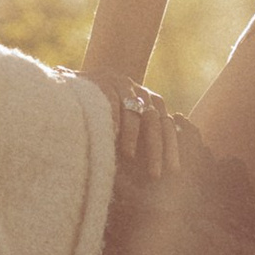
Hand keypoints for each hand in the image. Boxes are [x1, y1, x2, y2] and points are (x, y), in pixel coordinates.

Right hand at [82, 63, 189, 180]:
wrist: (81, 83)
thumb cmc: (109, 112)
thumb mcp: (130, 121)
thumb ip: (144, 135)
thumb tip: (163, 166)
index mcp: (151, 101)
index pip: (166, 125)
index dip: (171, 147)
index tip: (173, 170)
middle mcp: (140, 91)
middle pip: (154, 120)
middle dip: (155, 149)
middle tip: (154, 173)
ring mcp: (121, 84)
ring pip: (133, 111)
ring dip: (132, 134)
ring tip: (130, 155)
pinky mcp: (103, 81)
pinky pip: (111, 101)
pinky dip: (113, 118)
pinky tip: (112, 134)